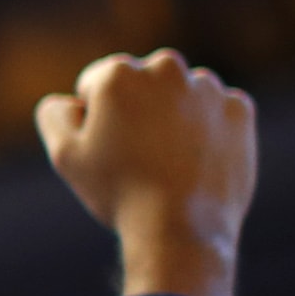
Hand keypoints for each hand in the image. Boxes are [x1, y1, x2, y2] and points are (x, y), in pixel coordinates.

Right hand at [34, 49, 256, 295]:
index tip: (107, 148)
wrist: (182, 227)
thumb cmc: (118, 191)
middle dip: (137, 108)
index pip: (96, 83)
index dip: (94, 118)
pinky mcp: (240, 110)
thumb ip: (54, 115)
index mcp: (118, 74)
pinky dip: (209, 128)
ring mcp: (208, 88)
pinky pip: (218, 111)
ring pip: (181, 95)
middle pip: (142, 81)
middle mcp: (165, 68)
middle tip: (137, 155)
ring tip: (169, 161)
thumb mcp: (65, 156)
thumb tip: (67, 101)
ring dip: (174, 116)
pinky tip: (197, 159)